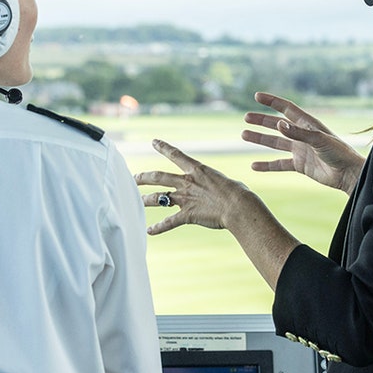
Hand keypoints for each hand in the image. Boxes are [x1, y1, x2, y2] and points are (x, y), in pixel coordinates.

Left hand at [135, 140, 256, 235]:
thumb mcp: (223, 181)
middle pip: (158, 177)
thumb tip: (216, 188)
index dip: (163, 147)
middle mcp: (187, 182)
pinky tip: (149, 231)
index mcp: (197, 170)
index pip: (176, 154)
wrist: (238, 206)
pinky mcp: (187, 215)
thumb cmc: (238, 193)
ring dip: (145, 200)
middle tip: (133, 178)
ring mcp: (185, 198)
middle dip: (143, 177)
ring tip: (135, 202)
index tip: (153, 142)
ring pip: (158, 197)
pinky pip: (168, 221)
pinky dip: (158, 227)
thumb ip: (213, 183)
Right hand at [242, 92, 365, 193]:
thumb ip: (298, 133)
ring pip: (275, 143)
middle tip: (246, 118)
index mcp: (308, 124)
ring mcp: (300, 150)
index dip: (272, 102)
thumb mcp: (319, 141)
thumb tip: (279, 124)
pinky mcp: (300, 165)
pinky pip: (279, 164)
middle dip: (262, 120)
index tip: (257, 96)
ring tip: (244, 135)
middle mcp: (302, 135)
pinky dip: (267, 165)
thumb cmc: (339, 153)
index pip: (287, 109)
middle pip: (277, 125)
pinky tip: (254, 166)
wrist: (348, 174)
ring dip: (260, 139)